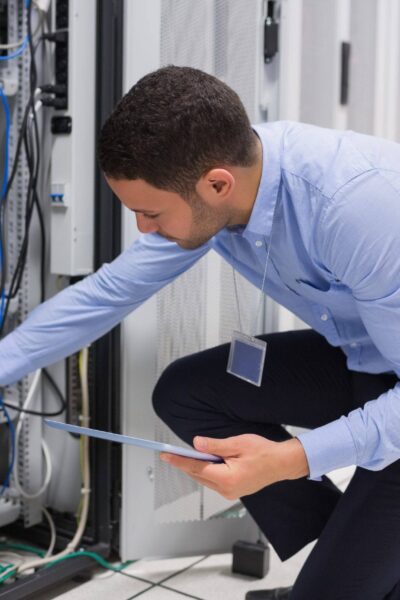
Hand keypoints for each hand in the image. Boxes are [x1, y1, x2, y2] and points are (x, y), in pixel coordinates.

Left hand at [160, 434, 309, 499]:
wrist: (281, 464)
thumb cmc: (263, 452)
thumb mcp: (237, 444)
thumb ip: (215, 446)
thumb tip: (196, 444)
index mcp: (226, 479)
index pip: (196, 468)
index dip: (179, 461)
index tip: (166, 456)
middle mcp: (227, 490)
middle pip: (199, 475)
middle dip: (185, 464)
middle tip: (170, 453)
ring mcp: (230, 493)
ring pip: (205, 479)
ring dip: (196, 467)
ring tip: (185, 455)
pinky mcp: (234, 491)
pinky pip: (214, 481)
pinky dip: (207, 471)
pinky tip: (204, 462)